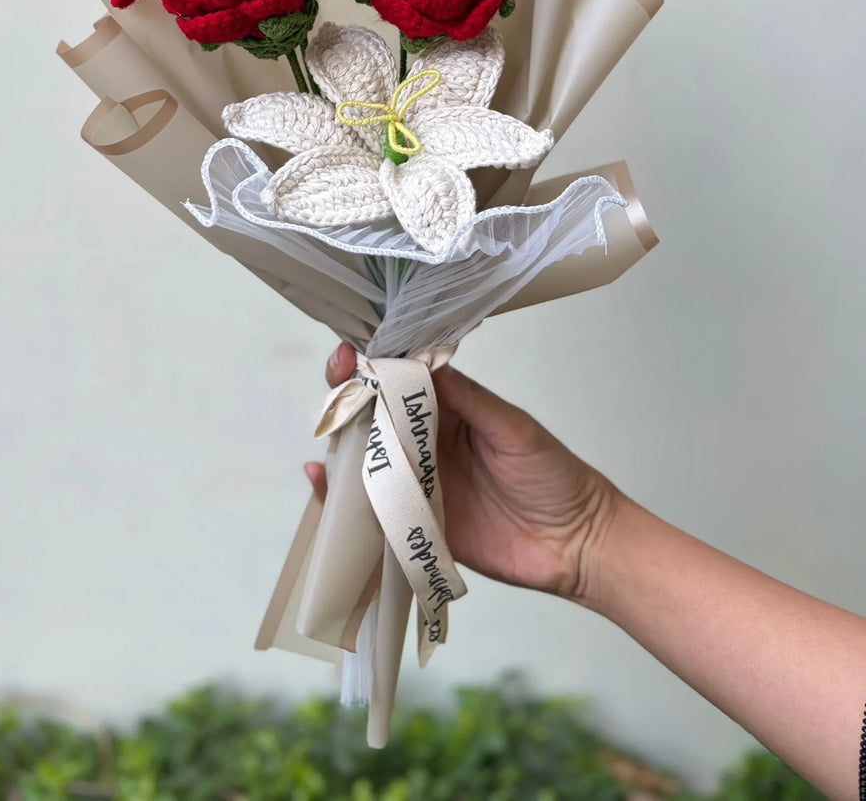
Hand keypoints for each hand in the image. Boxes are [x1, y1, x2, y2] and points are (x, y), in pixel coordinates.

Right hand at [306, 343, 620, 600]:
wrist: (574, 545)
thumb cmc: (552, 474)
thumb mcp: (511, 427)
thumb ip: (467, 398)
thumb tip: (421, 361)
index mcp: (449, 410)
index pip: (401, 380)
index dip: (374, 363)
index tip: (352, 352)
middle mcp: (425, 443)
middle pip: (374, 415)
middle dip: (348, 395)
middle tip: (337, 381)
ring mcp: (416, 484)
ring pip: (365, 459)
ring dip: (339, 442)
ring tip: (325, 430)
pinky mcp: (413, 525)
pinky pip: (370, 508)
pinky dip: (340, 496)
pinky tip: (322, 482)